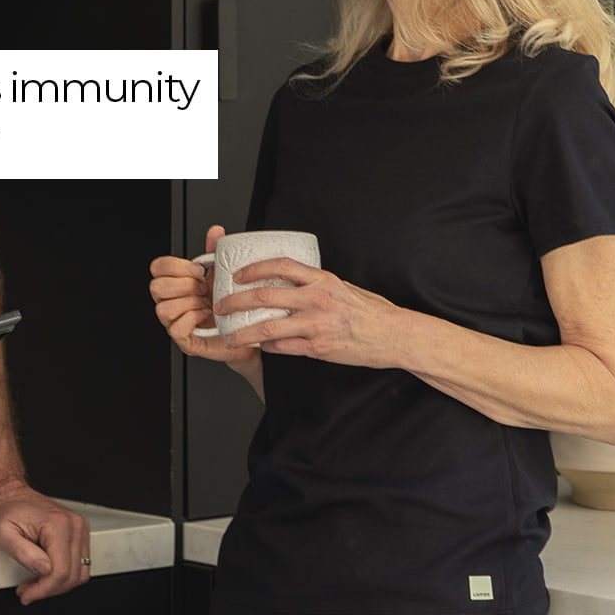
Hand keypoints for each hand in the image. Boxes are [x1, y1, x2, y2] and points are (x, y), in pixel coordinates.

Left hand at [0, 481, 91, 603]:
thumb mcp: (1, 533)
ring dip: (57, 585)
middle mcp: (74, 525)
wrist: (9, 494)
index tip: (27, 594)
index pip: (61, 571)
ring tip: (35, 583)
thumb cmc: (3, 510)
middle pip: (72, 575)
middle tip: (28, 591)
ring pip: (79, 573)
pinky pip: (79, 564)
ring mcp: (78, 528)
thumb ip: (22, 552)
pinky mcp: (78, 533)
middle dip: (48, 589)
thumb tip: (43, 569)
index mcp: (57, 524)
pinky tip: (45, 574)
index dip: (43, 589)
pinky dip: (64, 575)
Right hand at [149, 225, 261, 368]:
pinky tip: (207, 315)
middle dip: (184, 286)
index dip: (176, 266)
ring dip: (189, 304)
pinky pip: (176, 328)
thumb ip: (215, 253)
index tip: (198, 270)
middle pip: (156, 288)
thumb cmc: (228, 304)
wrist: (244, 330)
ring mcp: (174, 322)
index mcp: (175, 284)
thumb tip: (216, 231)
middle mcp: (170, 302)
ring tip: (207, 303)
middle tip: (204, 288)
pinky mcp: (183, 340)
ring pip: (163, 309)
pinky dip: (193, 319)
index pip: (157, 268)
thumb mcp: (222, 274)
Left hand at [217, 259, 403, 367]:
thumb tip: (290, 283)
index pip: (280, 266)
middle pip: (264, 296)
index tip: (238, 274)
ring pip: (267, 328)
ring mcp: (315, 325)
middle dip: (236, 301)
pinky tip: (261, 347)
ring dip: (243, 333)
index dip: (254, 269)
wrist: (393, 335)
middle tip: (221, 306)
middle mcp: (317, 299)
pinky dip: (267, 347)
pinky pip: (282, 347)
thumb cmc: (369, 311)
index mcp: (322, 280)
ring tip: (229, 337)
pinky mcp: (317, 348)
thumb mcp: (342, 287)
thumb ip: (315, 284)